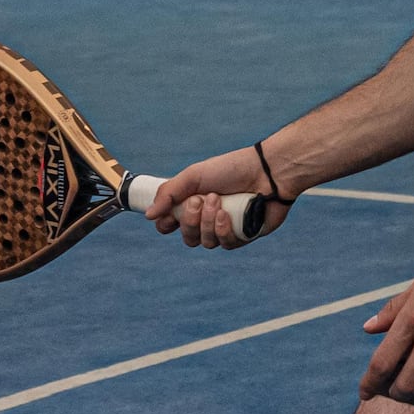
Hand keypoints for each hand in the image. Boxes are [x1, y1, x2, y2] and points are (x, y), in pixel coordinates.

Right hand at [140, 147, 284, 247]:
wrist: (266, 172)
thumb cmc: (231, 169)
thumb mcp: (194, 175)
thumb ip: (169, 194)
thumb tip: (148, 215)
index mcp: (193, 203)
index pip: (170, 224)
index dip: (166, 224)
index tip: (168, 217)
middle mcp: (207, 218)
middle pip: (187, 237)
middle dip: (191, 220)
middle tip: (201, 199)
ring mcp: (225, 229)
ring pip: (205, 242)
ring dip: (208, 223)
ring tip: (219, 202)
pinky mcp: (242, 236)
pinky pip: (225, 244)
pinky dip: (223, 230)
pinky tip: (228, 215)